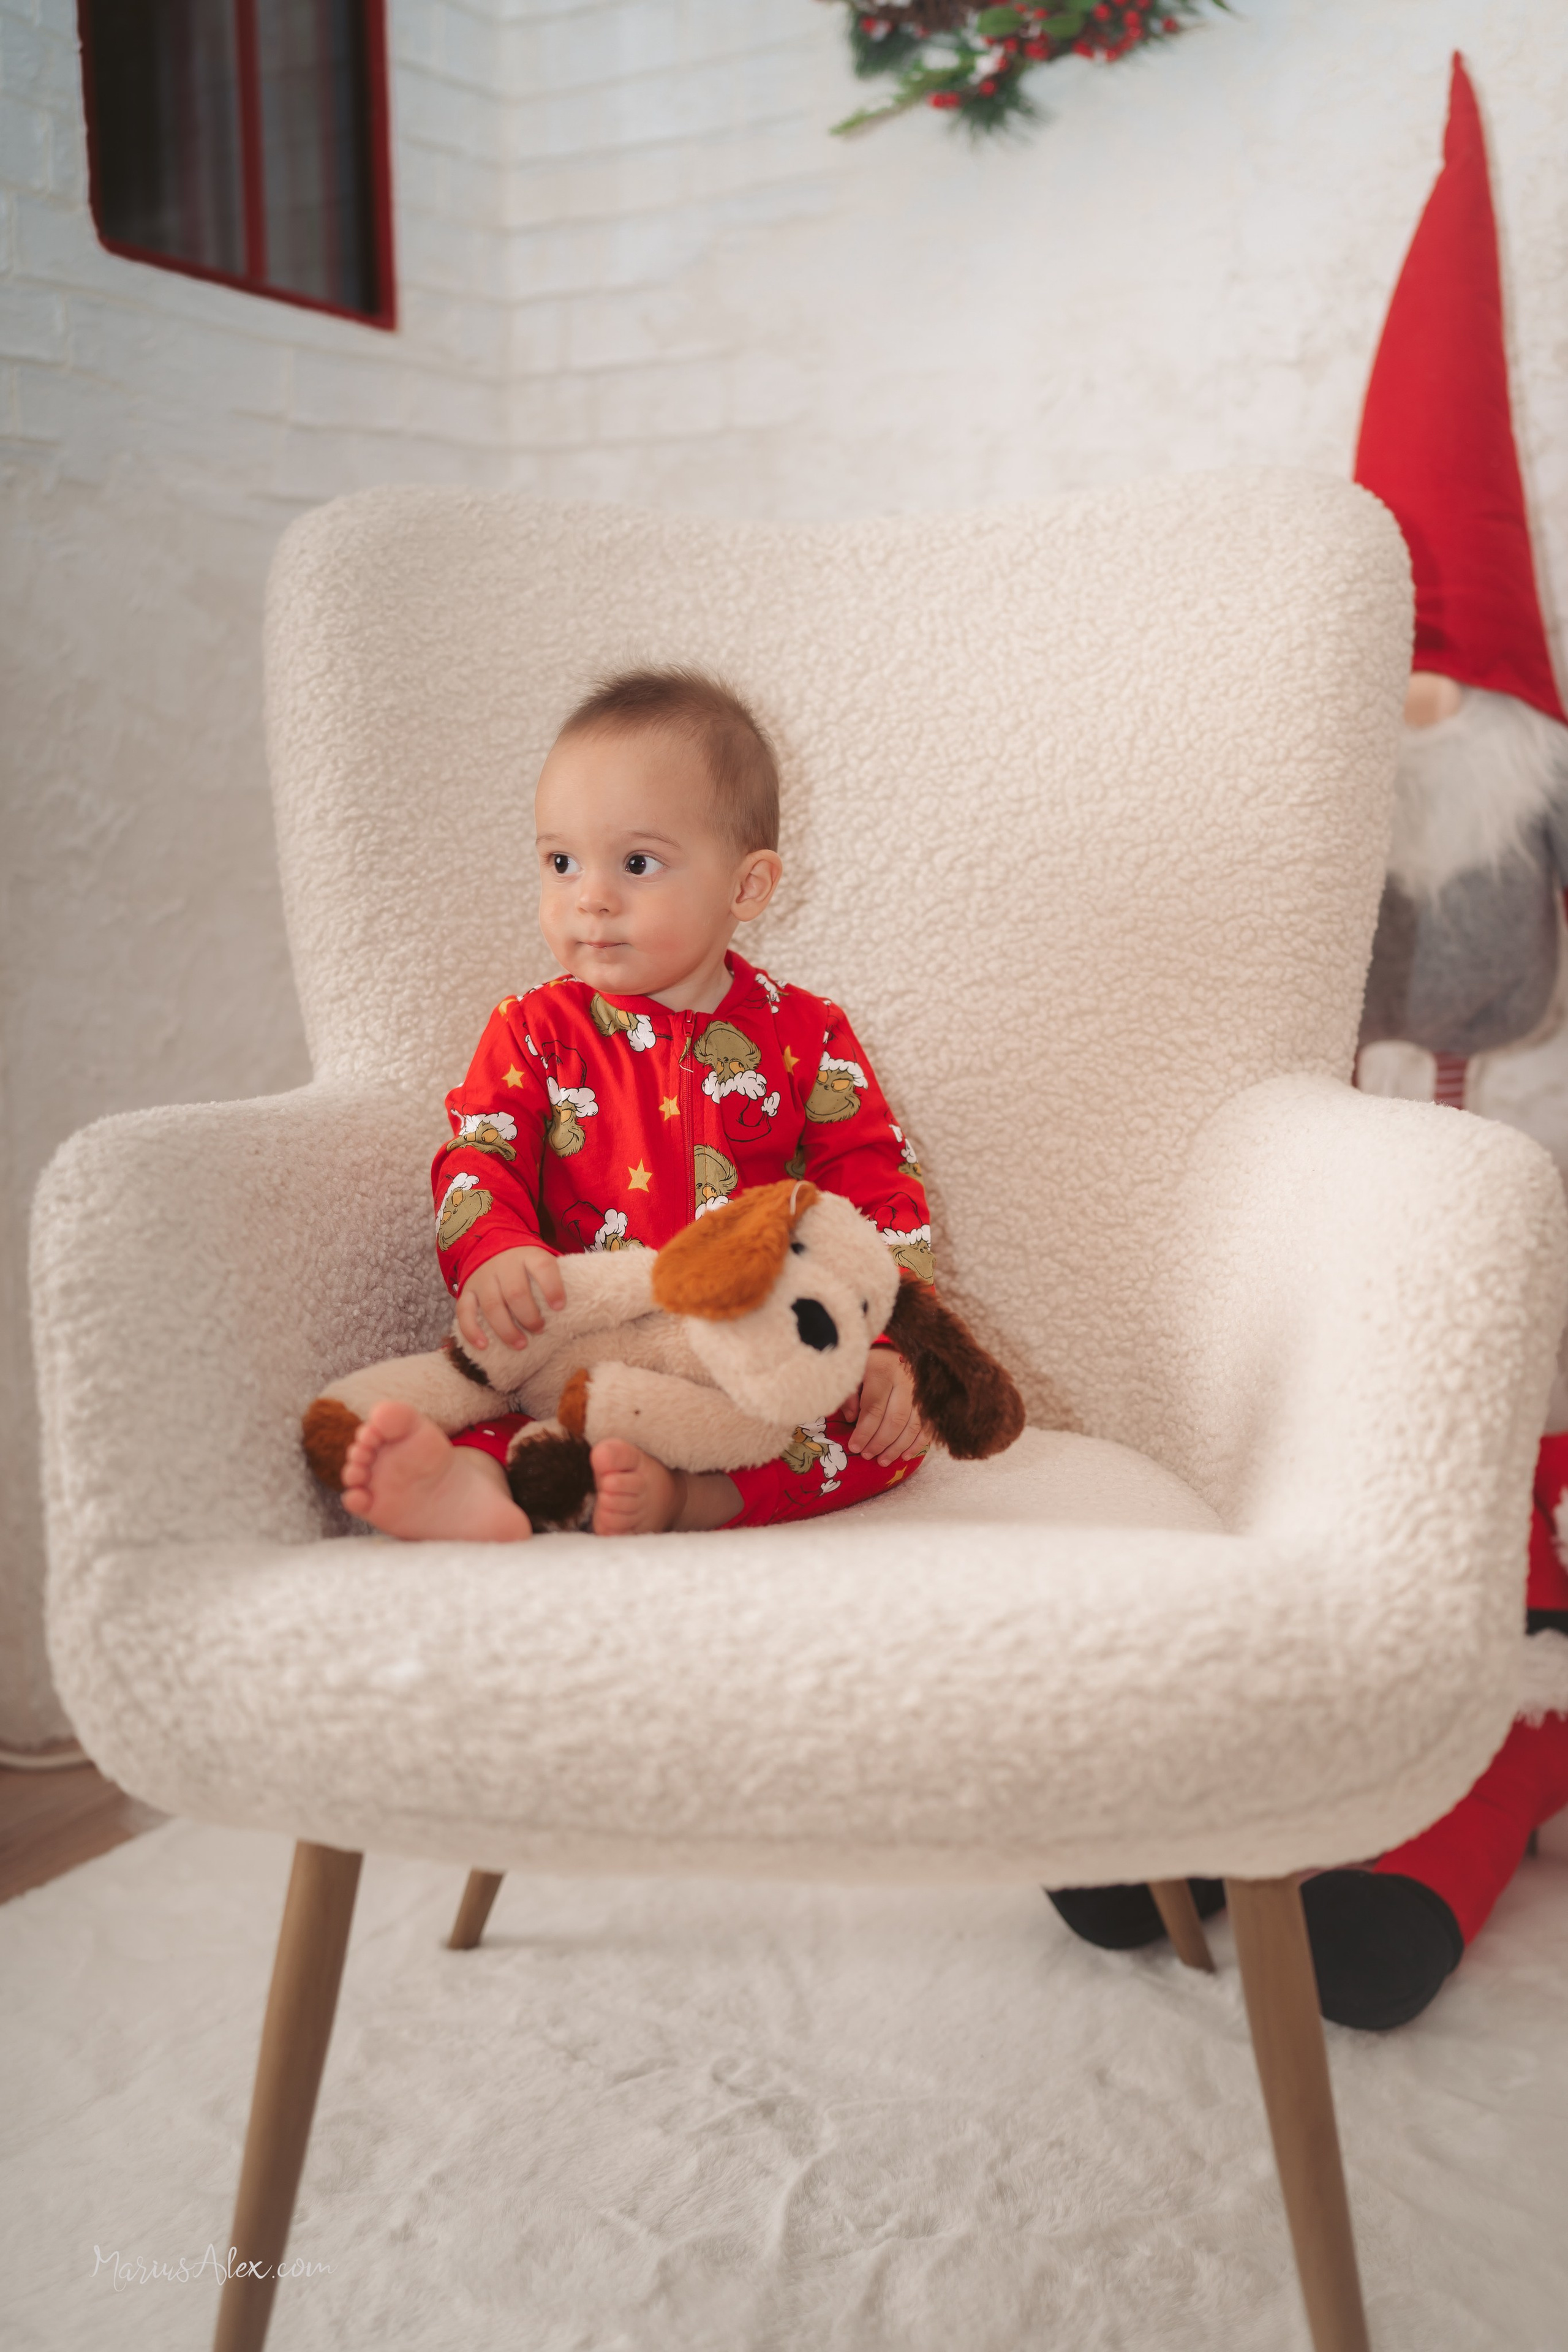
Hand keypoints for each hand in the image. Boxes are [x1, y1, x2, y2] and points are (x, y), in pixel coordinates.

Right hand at [457, 1246, 565, 1353]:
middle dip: (529, 1316)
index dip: (552, 1287)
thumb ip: (551, 1279)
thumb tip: (573, 1307)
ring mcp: (483, 1278)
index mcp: (528, 1256)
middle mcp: (504, 1265)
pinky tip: (483, 1345)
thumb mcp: (539, 1260)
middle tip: (539, 1329)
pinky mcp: (467, 1291)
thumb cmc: (524, 1264)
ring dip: (506, 1329)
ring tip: (520, 1344)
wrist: (490, 1245)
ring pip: (492, 1305)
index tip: (560, 1307)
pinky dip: (472, 1330)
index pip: (542, 1267)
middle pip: (516, 1292)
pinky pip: (464, 1311)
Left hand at [841, 1347, 930, 1466]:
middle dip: (880, 1442)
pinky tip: (905, 1456)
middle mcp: (906, 1381)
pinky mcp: (933, 1400)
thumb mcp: (855, 1371)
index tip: (854, 1447)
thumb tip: (852, 1418)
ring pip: (913, 1426)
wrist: (900, 1348)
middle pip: (895, 1420)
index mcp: (883, 1371)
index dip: (864, 1431)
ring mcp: (923, 1391)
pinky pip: (928, 1427)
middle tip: (867, 1456)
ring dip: (897, 1447)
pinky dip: (917, 1444)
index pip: (874, 1408)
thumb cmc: (872, 1362)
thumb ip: (849, 1394)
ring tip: (883, 1461)